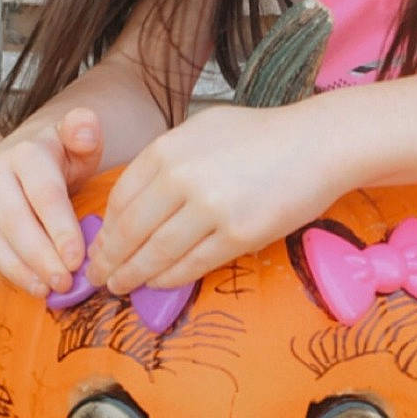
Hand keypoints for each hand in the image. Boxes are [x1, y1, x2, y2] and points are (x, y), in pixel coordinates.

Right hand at [0, 108, 104, 296]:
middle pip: (15, 221)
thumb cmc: (61, 159)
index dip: (61, 229)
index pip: (44, 195)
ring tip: (43, 291)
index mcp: (25, 154)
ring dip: (15, 270)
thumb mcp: (79, 144)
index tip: (78, 259)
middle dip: (40, 257)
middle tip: (64, 283)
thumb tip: (85, 126)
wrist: (27, 160)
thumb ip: (85, 133)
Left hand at [85, 102, 341, 292]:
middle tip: (99, 278)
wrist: (318, 143)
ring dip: (134, 275)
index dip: (105, 230)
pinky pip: (193, 264)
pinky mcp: (239, 234)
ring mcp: (211, 208)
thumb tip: (133, 204)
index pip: (120, 199)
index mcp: (167, 150)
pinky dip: (170, 278)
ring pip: (157, 253)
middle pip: (131, 230)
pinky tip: (158, 283)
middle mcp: (182, 178)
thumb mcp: (201, 130)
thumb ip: (166, 161)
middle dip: (109, 260)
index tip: (98, 247)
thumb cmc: (261, 136)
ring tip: (122, 286)